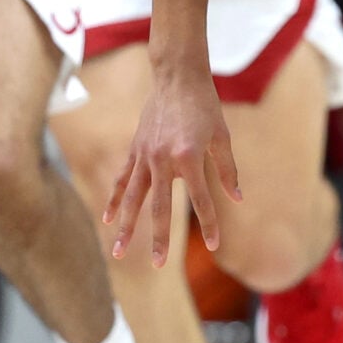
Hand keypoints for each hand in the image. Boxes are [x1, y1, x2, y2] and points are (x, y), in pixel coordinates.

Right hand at [104, 68, 241, 264]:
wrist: (177, 77)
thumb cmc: (206, 106)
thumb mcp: (222, 137)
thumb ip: (227, 170)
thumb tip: (236, 199)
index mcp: (188, 157)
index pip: (201, 199)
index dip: (210, 223)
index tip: (215, 245)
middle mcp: (163, 159)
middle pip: (160, 207)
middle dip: (160, 238)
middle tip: (159, 265)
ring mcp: (145, 155)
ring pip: (132, 199)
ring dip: (126, 227)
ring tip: (118, 252)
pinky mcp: (134, 150)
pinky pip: (122, 180)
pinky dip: (114, 201)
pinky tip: (107, 220)